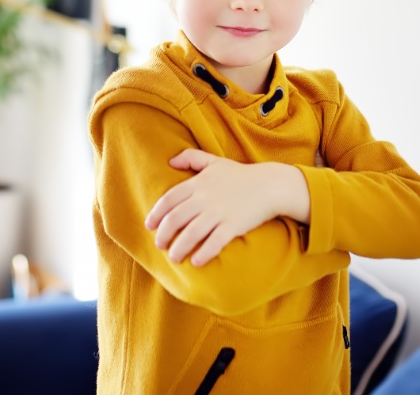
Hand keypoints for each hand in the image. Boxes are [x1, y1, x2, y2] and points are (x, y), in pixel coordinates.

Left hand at [145, 150, 304, 266]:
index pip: (169, 199)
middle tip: (160, 245)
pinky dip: (203, 253)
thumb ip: (191, 157)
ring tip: (174, 257)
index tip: (149, 226)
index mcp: (198, 183)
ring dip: (179, 248)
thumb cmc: (240, 174)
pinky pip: (214, 242)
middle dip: (163, 235)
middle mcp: (205, 198)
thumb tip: (170, 161)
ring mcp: (219, 212)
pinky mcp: (234, 225)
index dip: (156, 214)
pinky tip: (196, 262)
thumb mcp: (214, 161)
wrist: (270, 185)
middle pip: (175, 219)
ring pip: (191, 234)